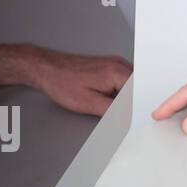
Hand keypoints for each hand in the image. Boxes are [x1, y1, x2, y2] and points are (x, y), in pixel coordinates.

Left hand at [0, 44, 131, 116]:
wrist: (45, 68)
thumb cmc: (61, 82)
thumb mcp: (89, 104)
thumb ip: (114, 113)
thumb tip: (130, 120)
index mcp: (118, 73)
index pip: (141, 95)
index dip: (138, 110)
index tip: (132, 121)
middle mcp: (120, 65)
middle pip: (139, 91)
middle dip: (131, 105)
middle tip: (115, 114)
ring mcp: (115, 64)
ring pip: (131, 88)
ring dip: (124, 100)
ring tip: (105, 104)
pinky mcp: (109, 67)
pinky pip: (123, 83)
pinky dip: (118, 94)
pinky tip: (104, 98)